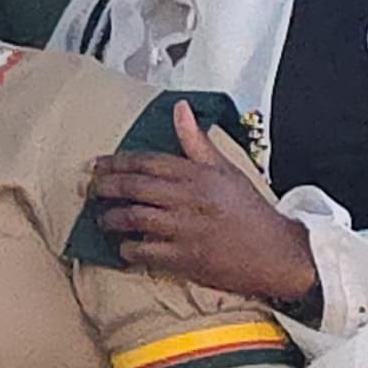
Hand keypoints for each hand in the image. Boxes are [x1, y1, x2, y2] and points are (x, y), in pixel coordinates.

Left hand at [89, 103, 322, 309]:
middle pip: (134, 187)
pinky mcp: (185, 259)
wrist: (278, 253)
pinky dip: (128, 250)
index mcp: (198, 176)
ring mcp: (185, 229)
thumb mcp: (226, 171)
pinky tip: (123, 248)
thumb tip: (180, 108)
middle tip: (90, 190)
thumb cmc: (250, 211)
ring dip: (111, 219)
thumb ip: (197, 142)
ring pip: (134, 218)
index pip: (148, 162)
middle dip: (105, 187)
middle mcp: (188, 199)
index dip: (117, 162)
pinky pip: (145, 252)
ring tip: (102, 220)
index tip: (97, 164)